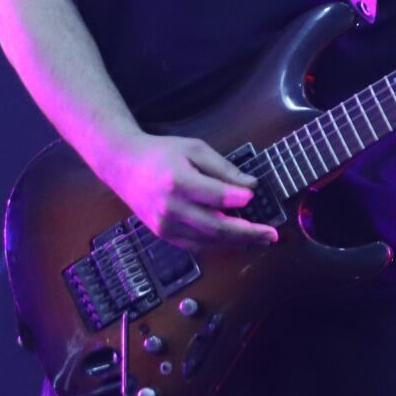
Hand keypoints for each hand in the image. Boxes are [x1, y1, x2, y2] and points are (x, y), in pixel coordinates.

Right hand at [97, 134, 277, 248]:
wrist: (124, 166)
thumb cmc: (162, 153)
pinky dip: (219, 245)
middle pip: (216, 228)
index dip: (238, 199)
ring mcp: (166, 225)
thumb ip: (223, 168)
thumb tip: (250, 186)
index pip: (216, 196)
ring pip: (209, 242)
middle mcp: (171, 208)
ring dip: (238, 243)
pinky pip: (197, 246)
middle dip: (248, 233)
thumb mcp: (194, 149)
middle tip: (271, 234)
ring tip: (261, 241)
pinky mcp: (164, 235)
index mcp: (178, 182)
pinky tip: (237, 242)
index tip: (254, 196)